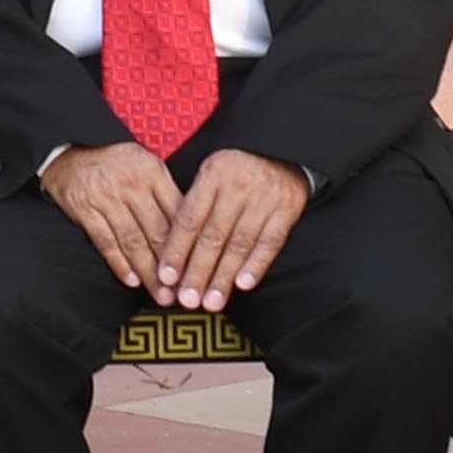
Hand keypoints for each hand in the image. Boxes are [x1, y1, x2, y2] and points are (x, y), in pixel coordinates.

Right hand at [29, 143, 191, 292]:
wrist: (72, 147)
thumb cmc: (116, 161)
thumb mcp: (146, 165)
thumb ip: (166, 193)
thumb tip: (192, 230)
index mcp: (153, 172)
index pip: (177, 213)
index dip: (189, 245)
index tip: (197, 269)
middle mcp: (131, 184)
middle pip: (157, 232)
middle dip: (171, 267)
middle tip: (182, 292)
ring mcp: (106, 197)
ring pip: (133, 241)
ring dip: (148, 273)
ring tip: (160, 294)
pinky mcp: (85, 208)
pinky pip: (105, 241)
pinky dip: (119, 263)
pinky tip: (131, 280)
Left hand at [149, 149, 311, 311]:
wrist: (284, 149)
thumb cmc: (238, 170)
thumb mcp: (211, 174)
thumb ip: (193, 205)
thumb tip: (168, 250)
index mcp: (212, 174)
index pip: (189, 219)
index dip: (176, 251)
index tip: (166, 278)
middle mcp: (237, 185)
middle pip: (213, 236)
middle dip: (198, 272)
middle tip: (187, 300)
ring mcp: (264, 197)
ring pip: (239, 244)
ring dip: (223, 277)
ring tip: (211, 302)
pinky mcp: (287, 209)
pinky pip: (270, 242)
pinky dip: (256, 265)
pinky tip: (242, 284)